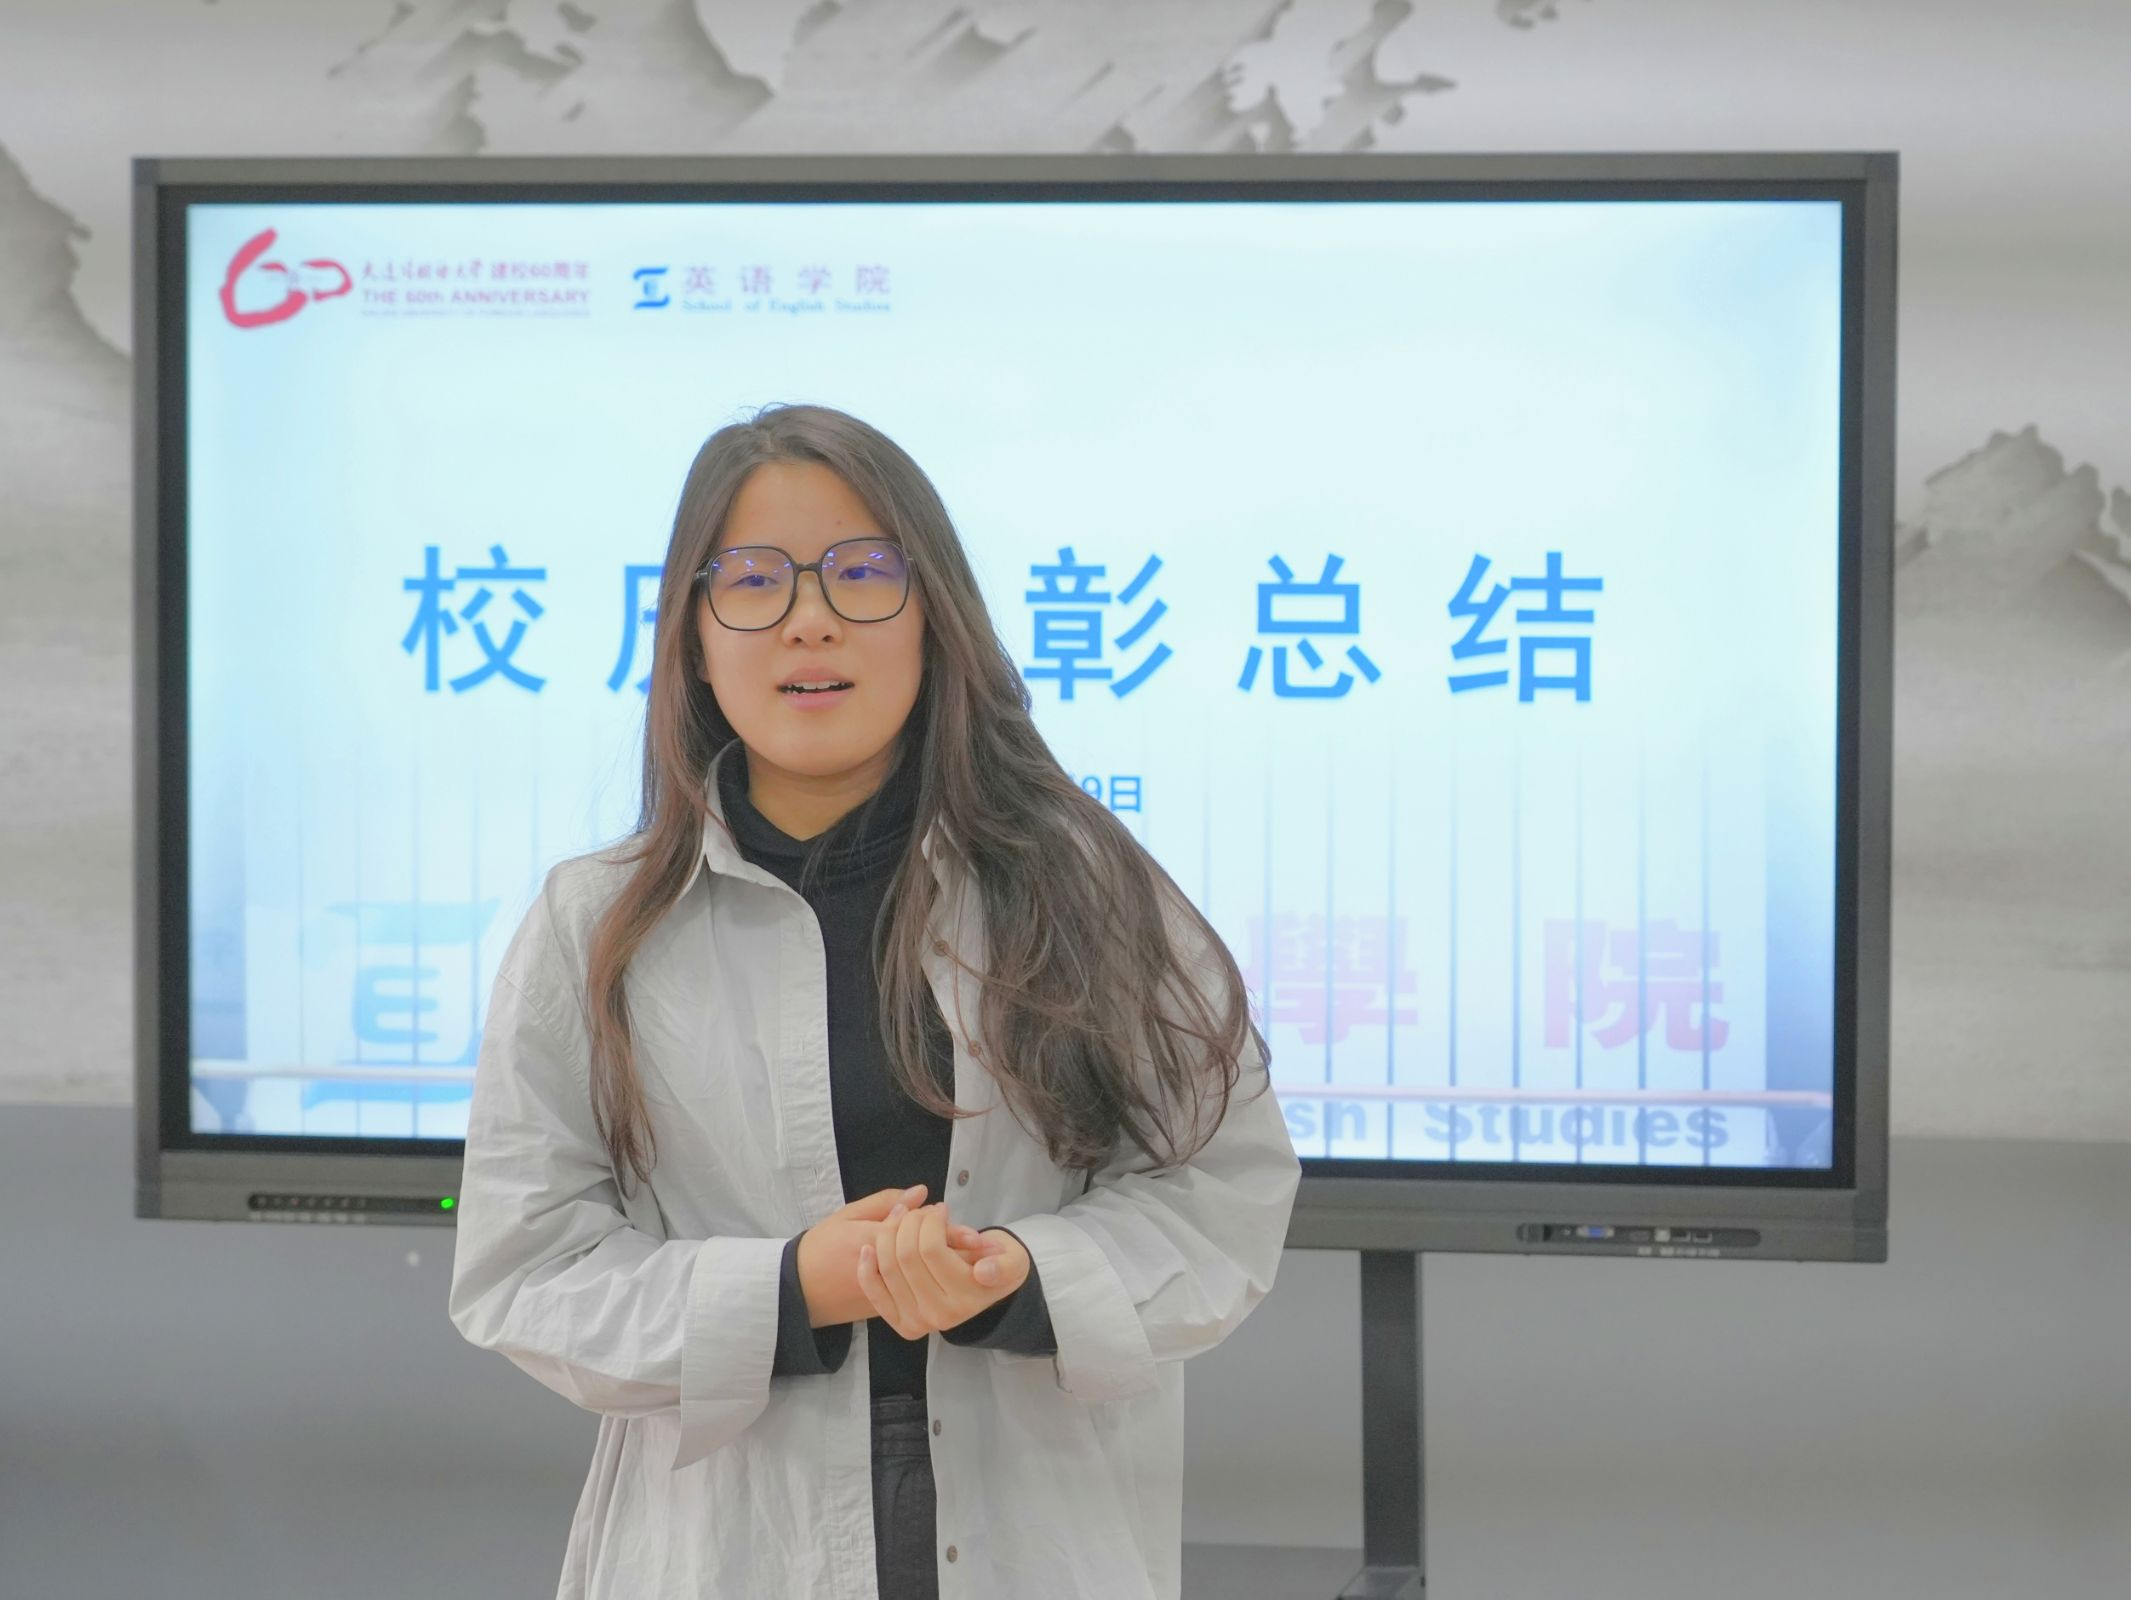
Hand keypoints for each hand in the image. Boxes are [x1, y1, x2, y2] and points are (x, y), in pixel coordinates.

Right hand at [796, 1186, 1003, 1328]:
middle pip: (930, 1262)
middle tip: (985, 1244)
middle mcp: (884, 1271)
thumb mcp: (848, 1215)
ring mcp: (887, 1295)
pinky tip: (957, 1278)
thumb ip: (886, 1203)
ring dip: (954, 1270)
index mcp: (871, 1240)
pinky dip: (940, 1286)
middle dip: (960, 1253)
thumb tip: (921, 1193)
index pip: (918, 1237)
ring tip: (978, 1258)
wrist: (799, 1290)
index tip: (974, 1233)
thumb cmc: (822, 1246)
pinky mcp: (888, 1312)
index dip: (949, 1234)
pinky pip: (922, 1297)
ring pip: (930, 1282)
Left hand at [858, 1201, 1032, 1338]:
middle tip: (920, 1210)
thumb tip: (984, 1272)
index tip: (940, 1209)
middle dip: (909, 1221)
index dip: (930, 1220)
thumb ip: (1004, 1265)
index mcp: (965, 1299)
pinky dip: (867, 1266)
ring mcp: (917, 1322)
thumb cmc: (998, 1266)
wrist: (987, 1292)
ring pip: (887, 1266)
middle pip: (906, 1255)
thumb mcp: (1012, 1262)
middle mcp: (939, 1316)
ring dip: (888, 1233)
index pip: (931, 1249)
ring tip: (901, 1217)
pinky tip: (868, 1246)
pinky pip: (874, 1290)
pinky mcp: (899, 1323)